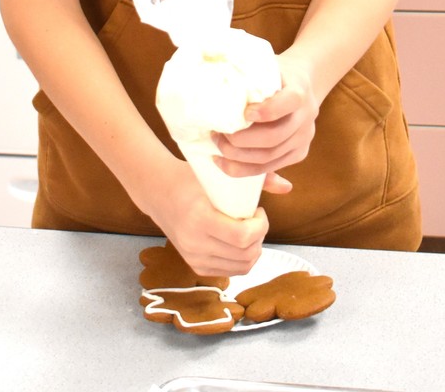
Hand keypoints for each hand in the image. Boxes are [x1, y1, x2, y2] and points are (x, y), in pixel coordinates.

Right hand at [137, 154, 269, 276]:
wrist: (157, 193)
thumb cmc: (188, 178)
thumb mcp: (217, 174)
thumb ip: (255, 180)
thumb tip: (288, 186)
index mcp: (200, 219)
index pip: (242, 237)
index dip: (260, 226)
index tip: (258, 212)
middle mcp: (195, 243)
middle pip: (245, 255)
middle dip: (260, 238)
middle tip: (256, 220)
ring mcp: (194, 257)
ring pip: (240, 267)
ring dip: (253, 250)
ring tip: (248, 231)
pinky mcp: (195, 265)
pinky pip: (229, 271)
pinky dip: (241, 259)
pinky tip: (239, 241)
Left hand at [212, 55, 317, 179]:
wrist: (306, 82)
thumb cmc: (277, 71)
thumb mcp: (267, 62)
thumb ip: (247, 65)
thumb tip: (211, 60)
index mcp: (300, 90)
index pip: (289, 102)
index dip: (267, 110)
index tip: (244, 113)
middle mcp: (306, 116)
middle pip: (275, 136)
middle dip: (242, 141)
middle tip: (217, 135)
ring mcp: (305, 137)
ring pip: (271, 157)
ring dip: (239, 157)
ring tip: (217, 147)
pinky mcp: (299, 152)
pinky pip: (272, 167)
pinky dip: (246, 169)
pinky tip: (225, 162)